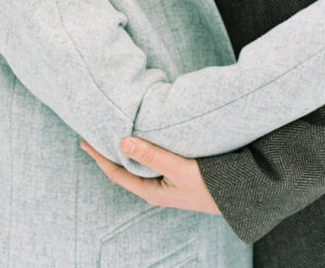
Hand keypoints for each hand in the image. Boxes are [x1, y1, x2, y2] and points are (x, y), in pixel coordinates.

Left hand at [80, 137, 220, 214]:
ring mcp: (166, 182)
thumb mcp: (180, 169)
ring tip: (113, 129)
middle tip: (94, 130)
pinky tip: (142, 134)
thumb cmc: (211, 186)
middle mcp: (155, 188)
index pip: (116, 172)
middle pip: (124, 167)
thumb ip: (152, 155)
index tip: (83, 139)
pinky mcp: (177, 173)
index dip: (98, 156)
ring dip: (125, 147)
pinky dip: (143, 146)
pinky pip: (153, 158)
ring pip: (138, 162)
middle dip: (108, 150)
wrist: (241, 196)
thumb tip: (121, 141)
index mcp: (151, 192)